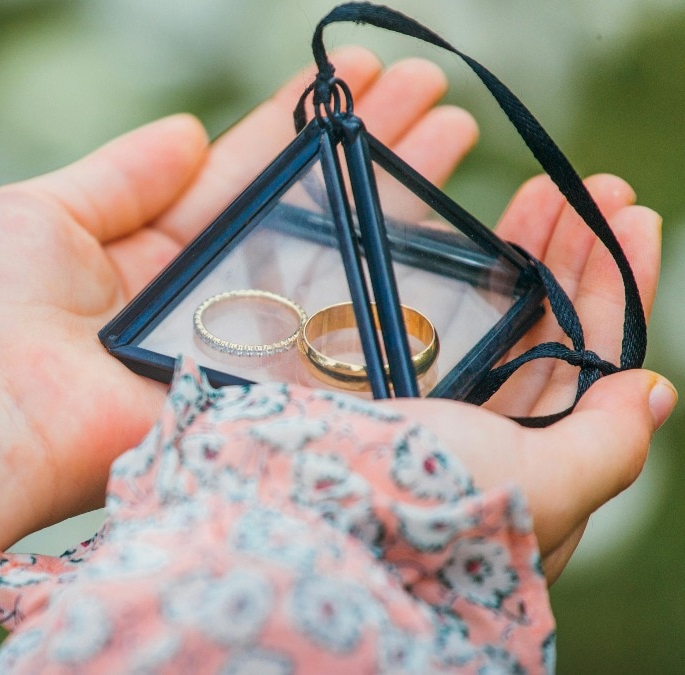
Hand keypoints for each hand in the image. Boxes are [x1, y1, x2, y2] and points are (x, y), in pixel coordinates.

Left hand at [0, 47, 483, 665]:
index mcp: (143, 248)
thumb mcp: (34, 212)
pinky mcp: (255, 396)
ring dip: (394, 201)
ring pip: (330, 265)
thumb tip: (186, 131)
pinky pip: (334, 344)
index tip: (360, 75)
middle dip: (365, 149)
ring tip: (458, 131)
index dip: (301, 123)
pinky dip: (389, 294)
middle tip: (434, 93)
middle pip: (301, 212)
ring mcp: (233, 346)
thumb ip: (118, 175)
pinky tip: (450, 237)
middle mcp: (199, 296)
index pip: (241, 171)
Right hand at [386, 172, 672, 582]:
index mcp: (524, 474)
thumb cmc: (427, 507)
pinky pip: (418, 308)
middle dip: (572, 256)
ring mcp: (413, 407)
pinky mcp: (358, 380)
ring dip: (522, 248)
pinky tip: (465, 225)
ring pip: (486, 316)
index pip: (590, 373)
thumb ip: (604, 446)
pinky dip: (449, 262)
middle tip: (596, 189)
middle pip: (540, 334)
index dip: (617, 294)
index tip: (635, 221)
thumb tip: (653, 391)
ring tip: (545, 188)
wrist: (294, 510)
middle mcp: (473, 440)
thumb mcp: (541, 488)